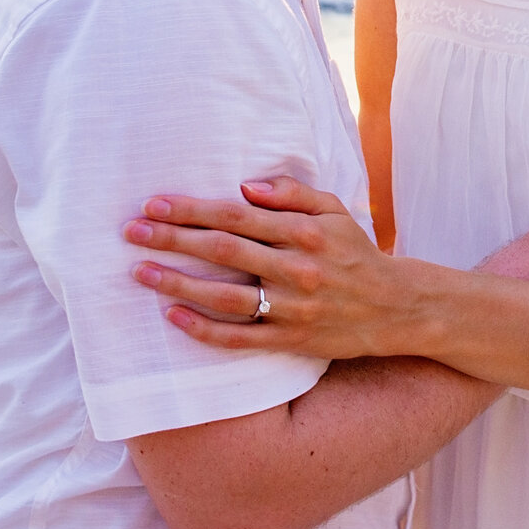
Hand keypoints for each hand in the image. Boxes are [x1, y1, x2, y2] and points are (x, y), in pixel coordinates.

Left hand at [125, 179, 424, 358]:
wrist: (396, 307)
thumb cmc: (356, 253)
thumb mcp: (335, 210)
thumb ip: (292, 194)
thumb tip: (246, 187)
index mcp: (304, 232)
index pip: (236, 216)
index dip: (192, 210)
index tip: (155, 203)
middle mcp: (295, 268)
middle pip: (222, 251)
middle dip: (172, 239)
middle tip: (132, 231)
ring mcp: (292, 308)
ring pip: (224, 296)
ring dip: (177, 282)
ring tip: (140, 272)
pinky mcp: (290, 341)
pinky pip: (239, 338)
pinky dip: (203, 328)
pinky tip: (172, 315)